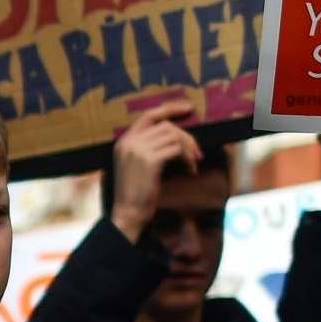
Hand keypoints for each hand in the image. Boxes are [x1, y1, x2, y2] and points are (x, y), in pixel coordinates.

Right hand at [109, 102, 202, 241]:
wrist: (128, 213)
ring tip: (192, 164)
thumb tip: (177, 134)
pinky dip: (187, 158)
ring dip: (188, 149)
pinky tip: (189, 170)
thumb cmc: (137, 193)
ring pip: (174, 136)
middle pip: (166, 126)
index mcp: (124, 141)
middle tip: (196, 153)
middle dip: (186, 137)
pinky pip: (177, 149)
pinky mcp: (149, 160)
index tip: (188, 108)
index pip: (149, 115)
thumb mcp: (137, 165)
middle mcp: (129, 142)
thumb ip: (148, 147)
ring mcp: (138, 150)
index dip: (170, 108)